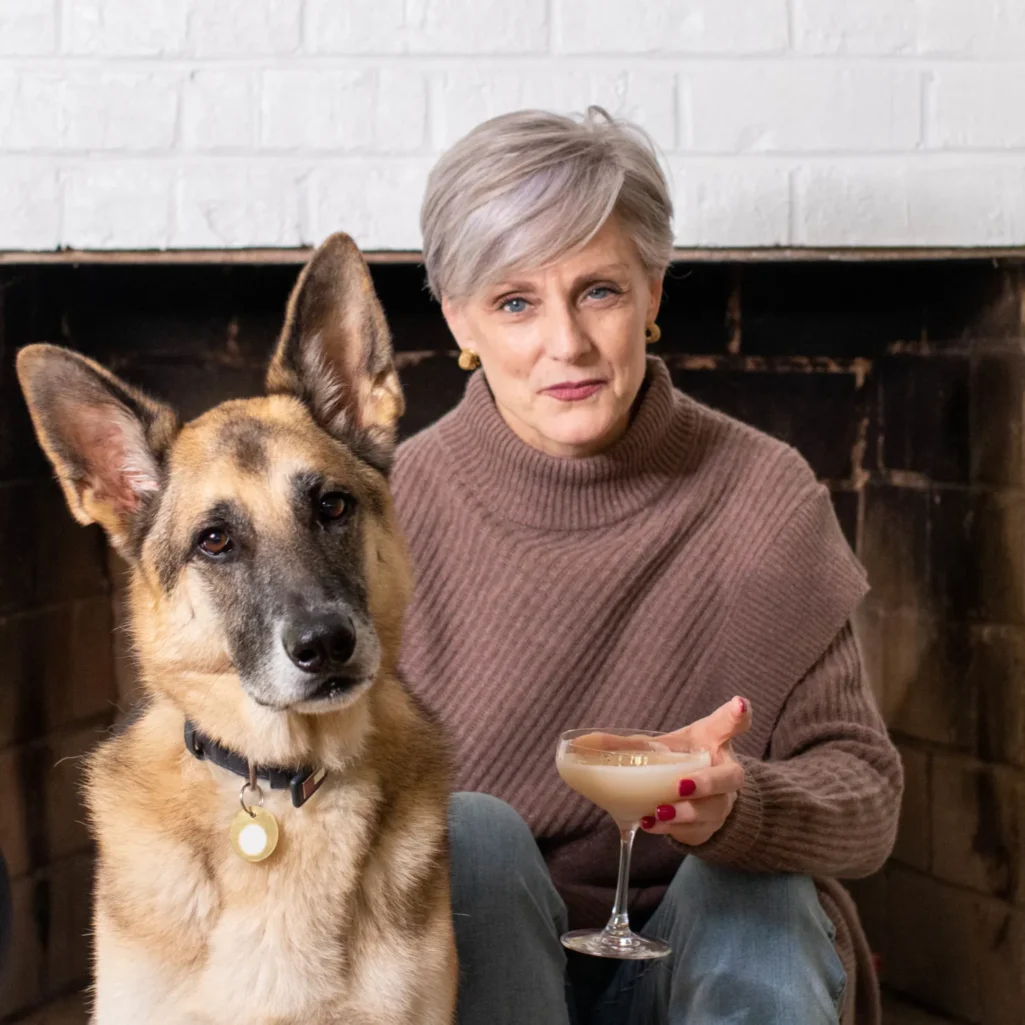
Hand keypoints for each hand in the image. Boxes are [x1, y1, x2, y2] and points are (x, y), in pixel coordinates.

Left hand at [640, 696, 751, 846]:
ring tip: (659, 812)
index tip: (739, 704)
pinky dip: (671, 829)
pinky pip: (695, 831)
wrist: (698, 802)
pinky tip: (649, 823)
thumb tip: (581, 743)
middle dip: (707, 783)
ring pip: (712, 811)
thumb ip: (628, 744)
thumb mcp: (660, 748)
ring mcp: (720, 804)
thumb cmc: (681, 764)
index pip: (731, 724)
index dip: (736, 714)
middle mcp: (725, 774)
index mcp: (715, 743)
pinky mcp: (708, 828)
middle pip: (730, 778)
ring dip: (685, 814)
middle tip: (682, 784)